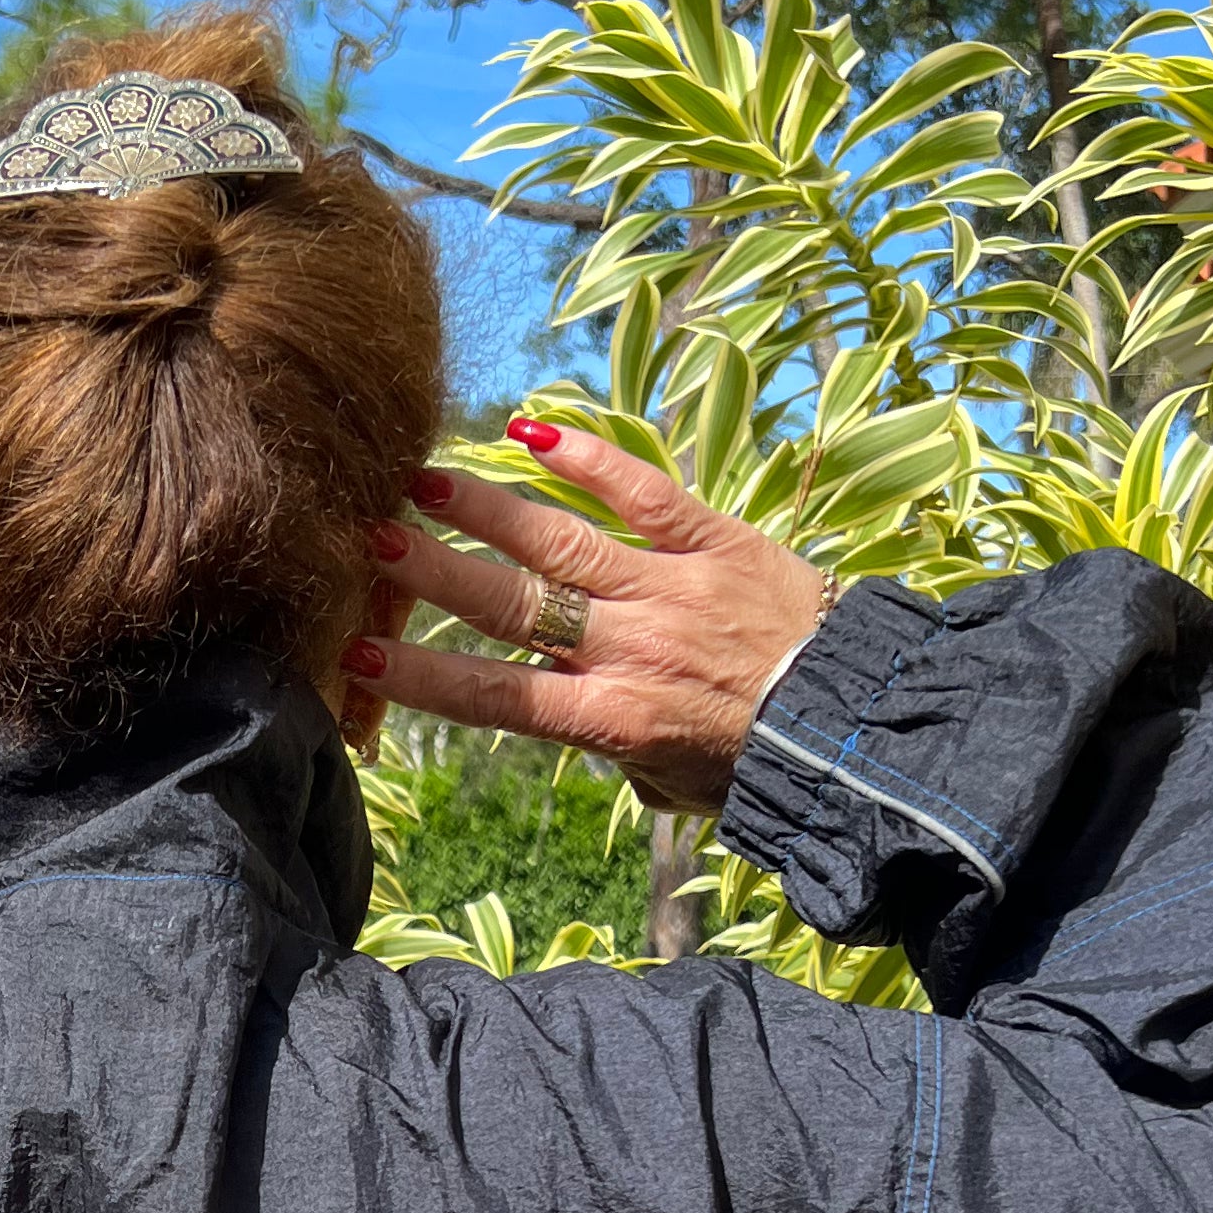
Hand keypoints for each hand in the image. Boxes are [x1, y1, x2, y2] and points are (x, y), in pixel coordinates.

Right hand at [342, 417, 828, 816]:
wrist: (852, 718)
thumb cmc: (754, 761)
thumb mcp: (668, 782)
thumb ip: (608, 747)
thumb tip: (567, 715)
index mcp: (611, 719)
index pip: (497, 698)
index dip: (424, 678)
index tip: (361, 655)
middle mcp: (628, 649)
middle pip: (513, 606)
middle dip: (435, 576)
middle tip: (373, 542)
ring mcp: (668, 587)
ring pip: (561, 543)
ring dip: (488, 511)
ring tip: (425, 481)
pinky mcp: (712, 540)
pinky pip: (641, 491)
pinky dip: (587, 459)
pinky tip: (535, 430)